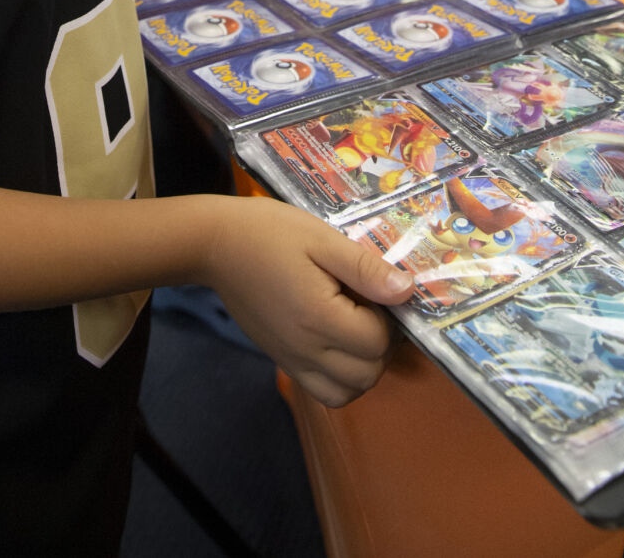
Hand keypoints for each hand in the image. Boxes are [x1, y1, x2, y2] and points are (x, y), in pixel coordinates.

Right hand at [201, 196, 412, 408]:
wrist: (216, 245)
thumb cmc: (270, 232)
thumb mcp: (320, 238)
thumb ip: (364, 267)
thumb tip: (407, 291)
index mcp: (318, 316)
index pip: (377, 342)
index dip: (387, 317)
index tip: (374, 288)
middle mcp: (306, 349)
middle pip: (368, 374)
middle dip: (381, 345)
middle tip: (369, 307)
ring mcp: (292, 360)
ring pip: (348, 392)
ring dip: (365, 367)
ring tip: (357, 328)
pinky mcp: (283, 361)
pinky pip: (324, 392)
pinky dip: (341, 379)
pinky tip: (337, 343)